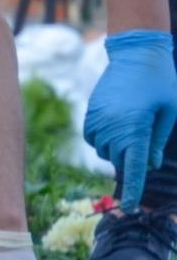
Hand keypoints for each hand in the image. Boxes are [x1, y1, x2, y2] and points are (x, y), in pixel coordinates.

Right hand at [84, 31, 176, 207]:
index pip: (134, 167)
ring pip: (106, 151)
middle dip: (132, 161)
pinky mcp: (90, 114)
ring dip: (119, 150)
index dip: (134, 188)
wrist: (135, 53)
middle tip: (145, 146)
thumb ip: (157, 140)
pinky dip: (105, 140)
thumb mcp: (169, 111)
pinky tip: (118, 126)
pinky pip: (94, 139)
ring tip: (133, 129)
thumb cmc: (161, 81)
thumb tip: (149, 164)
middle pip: (120, 161)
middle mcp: (112, 128)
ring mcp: (98, 121)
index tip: (132, 206)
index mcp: (135, 128)